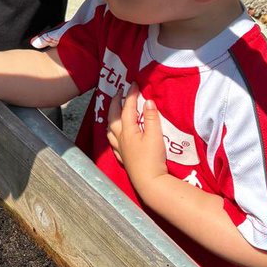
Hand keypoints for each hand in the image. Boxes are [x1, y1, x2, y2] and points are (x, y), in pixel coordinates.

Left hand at [107, 85, 169, 202]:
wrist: (150, 183)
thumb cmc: (153, 159)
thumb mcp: (155, 136)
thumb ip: (151, 118)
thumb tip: (147, 101)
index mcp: (127, 131)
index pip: (127, 108)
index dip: (130, 95)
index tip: (133, 83)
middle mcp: (120, 139)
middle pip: (113, 117)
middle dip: (115, 102)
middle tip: (120, 91)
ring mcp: (120, 149)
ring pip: (110, 130)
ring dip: (112, 118)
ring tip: (115, 112)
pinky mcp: (124, 159)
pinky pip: (114, 143)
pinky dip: (113, 135)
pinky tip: (116, 137)